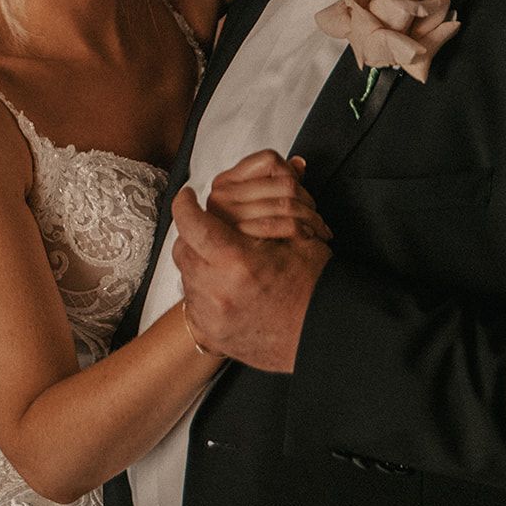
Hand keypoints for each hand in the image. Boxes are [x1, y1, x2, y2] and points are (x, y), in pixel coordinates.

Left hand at [173, 186, 330, 372]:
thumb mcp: (298, 239)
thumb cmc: (315, 290)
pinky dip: (205, 288)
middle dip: (193, 234)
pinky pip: (194, 302)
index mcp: (238, 262)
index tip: (187, 197)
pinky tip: (227, 285)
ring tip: (223, 259)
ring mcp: (211, 316)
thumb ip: (272, 207)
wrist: (322, 335)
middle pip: (183, 249)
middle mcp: (217, 291)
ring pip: (186, 276)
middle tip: (209, 228)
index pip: (191, 223)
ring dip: (199, 261)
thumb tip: (280, 170)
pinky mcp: (212, 333)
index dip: (185, 205)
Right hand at [206, 150, 331, 240]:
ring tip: (318, 229)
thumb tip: (299, 163)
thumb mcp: (262, 207)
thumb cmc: (250, 243)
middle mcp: (221, 195)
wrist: (236, 281)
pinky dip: (300, 229)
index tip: (301, 191)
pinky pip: (279, 223)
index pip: (270, 160)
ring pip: (287, 203)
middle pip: (285, 183)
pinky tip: (306, 237)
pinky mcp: (237, 236)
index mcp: (226, 182)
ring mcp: (227, 215)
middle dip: (309, 202)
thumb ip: (280, 182)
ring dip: (311, 218)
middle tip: (316, 218)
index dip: (293, 174)